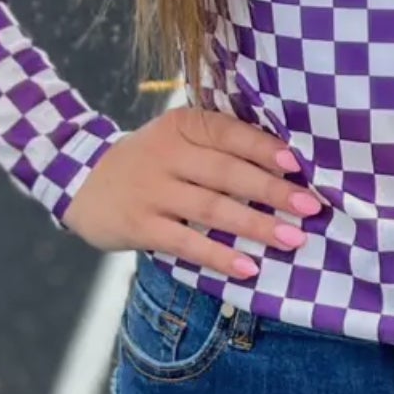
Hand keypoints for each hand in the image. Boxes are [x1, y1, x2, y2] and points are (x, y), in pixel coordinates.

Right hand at [60, 106, 327, 271]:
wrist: (82, 181)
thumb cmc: (151, 161)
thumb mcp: (177, 138)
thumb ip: (219, 145)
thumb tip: (287, 166)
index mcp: (182, 125)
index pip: (230, 133)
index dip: (265, 149)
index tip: (300, 166)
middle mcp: (167, 153)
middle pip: (227, 172)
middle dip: (273, 191)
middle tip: (311, 207)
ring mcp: (152, 190)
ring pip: (211, 208)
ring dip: (256, 225)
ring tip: (293, 239)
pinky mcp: (140, 225)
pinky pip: (185, 242)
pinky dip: (218, 255)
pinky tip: (247, 267)